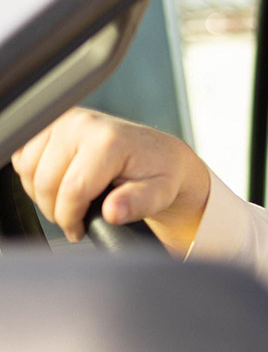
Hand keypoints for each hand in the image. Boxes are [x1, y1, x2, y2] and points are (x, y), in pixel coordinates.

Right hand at [11, 107, 210, 253]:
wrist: (159, 155)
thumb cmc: (160, 174)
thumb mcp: (160, 194)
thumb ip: (138, 204)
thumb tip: (113, 211)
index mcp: (109, 141)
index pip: (71, 191)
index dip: (70, 218)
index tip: (78, 230)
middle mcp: (83, 124)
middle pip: (45, 182)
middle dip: (56, 210)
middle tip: (74, 219)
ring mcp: (64, 120)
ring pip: (28, 170)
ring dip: (42, 193)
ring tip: (69, 202)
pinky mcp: (52, 123)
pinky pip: (23, 156)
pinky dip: (34, 176)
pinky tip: (59, 184)